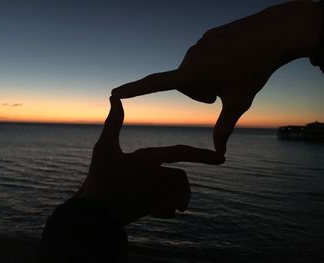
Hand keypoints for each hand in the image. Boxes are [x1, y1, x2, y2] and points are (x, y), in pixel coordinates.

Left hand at [76, 97, 224, 225]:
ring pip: (177, 194)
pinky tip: (152, 213)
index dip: (199, 154)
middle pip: (181, 178)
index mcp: (148, 158)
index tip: (220, 158)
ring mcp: (154, 190)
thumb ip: (113, 123)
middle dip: (182, 191)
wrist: (95, 211)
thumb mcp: (106, 149)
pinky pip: (169, 208)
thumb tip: (114, 95)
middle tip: (182, 205)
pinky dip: (165, 211)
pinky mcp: (152, 206)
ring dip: (172, 203)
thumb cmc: (99, 178)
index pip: (178, 152)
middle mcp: (154, 173)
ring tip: (157, 210)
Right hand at [112, 1, 321, 152]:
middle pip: (184, 84)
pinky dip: (213, 64)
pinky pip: (203, 56)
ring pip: (194, 70)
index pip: (154, 84)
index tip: (115, 91)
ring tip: (227, 77)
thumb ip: (224, 127)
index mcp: (191, 75)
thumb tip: (220, 152)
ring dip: (206, 79)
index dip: (133, 89)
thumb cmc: (254, 71)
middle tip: (217, 96)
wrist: (272, 34)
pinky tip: (231, 61)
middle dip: (198, 93)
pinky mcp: (207, 37)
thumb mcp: (238, 102)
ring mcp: (198, 46)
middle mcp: (189, 59)